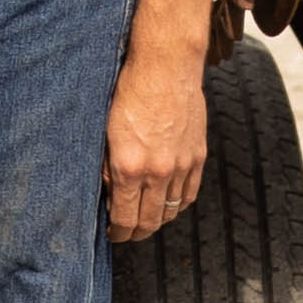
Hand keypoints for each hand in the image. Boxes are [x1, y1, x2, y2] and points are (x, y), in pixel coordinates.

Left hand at [104, 39, 208, 235]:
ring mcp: (182, 165)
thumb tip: (109, 193)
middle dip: (135, 233)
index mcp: (129, 166)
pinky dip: (179, 205)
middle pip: (149, 221)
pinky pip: (190, 193)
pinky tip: (169, 205)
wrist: (165, 67)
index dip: (117, 233)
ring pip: (172, 211)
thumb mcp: (105, 131)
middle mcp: (158, 171)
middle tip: (126, 234)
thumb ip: (107, 166)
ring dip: (158, 220)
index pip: (124, 218)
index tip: (112, 235)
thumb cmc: (128, 92)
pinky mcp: (198, 155)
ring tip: (145, 220)